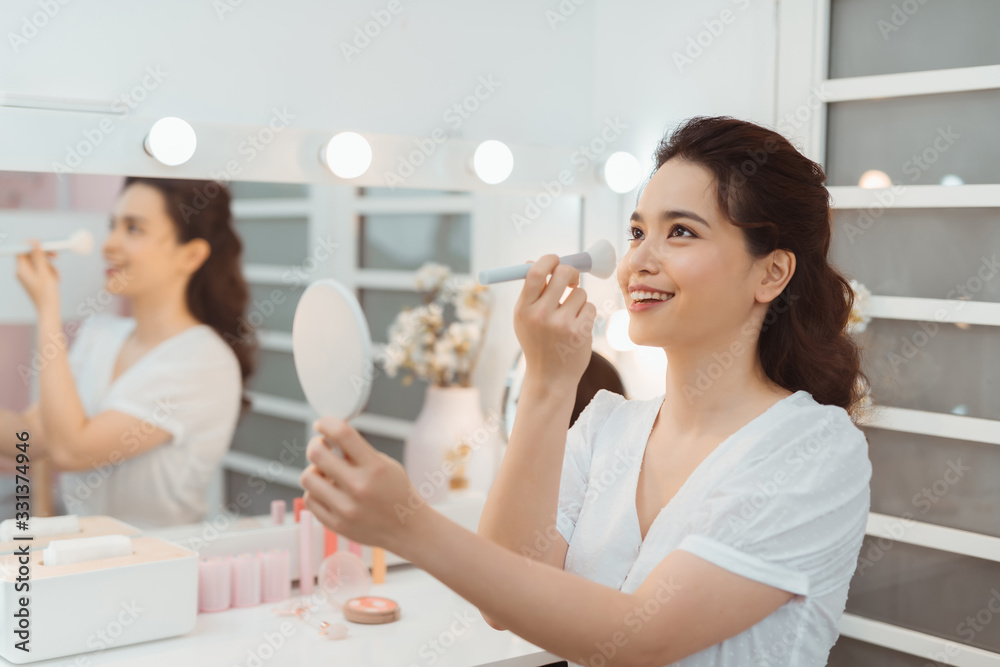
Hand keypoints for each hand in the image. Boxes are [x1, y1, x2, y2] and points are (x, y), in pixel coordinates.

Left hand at [15, 241, 60, 314]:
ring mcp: (28, 275)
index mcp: (21, 269)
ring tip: (55, 276)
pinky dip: (50, 272)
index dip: (32, 244)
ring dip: (50, 266)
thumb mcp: (44, 272)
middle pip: (31, 255)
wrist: (49, 309)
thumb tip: (35, 242)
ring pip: (39, 262)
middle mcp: (22, 271)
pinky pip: (42, 270)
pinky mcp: (34, 279)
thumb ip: (39, 256)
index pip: (22, 250)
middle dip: (44, 255)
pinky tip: (55, 280)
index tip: (45, 244)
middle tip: (56, 256)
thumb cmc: (46, 293)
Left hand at [300, 417, 420, 551]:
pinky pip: (309, 499)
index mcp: (375, 467)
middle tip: (321, 447)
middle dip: (316, 445)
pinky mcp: (336, 524)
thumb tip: (328, 435)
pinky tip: (327, 491)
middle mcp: (359, 487)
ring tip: (326, 473)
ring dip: (314, 471)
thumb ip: (358, 451)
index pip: (342, 433)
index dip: (326, 423)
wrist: (405, 528)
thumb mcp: (384, 464)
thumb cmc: (395, 491)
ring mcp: (346, 508)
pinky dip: (315, 492)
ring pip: (307, 477)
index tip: (321, 424)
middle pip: (316, 454)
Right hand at [513, 254, 595, 388]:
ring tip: (569, 317)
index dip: (548, 260)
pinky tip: (576, 329)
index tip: (555, 260)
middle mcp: (541, 315)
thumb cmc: (537, 343)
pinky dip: (586, 314)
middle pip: (563, 274)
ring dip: (578, 300)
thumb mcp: (525, 319)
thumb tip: (533, 262)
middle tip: (571, 280)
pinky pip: (590, 307)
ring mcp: (561, 324)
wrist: (550, 378)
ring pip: (580, 292)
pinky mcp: (580, 332)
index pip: (536, 273)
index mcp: (523, 309)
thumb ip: (530, 292)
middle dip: (571, 273)